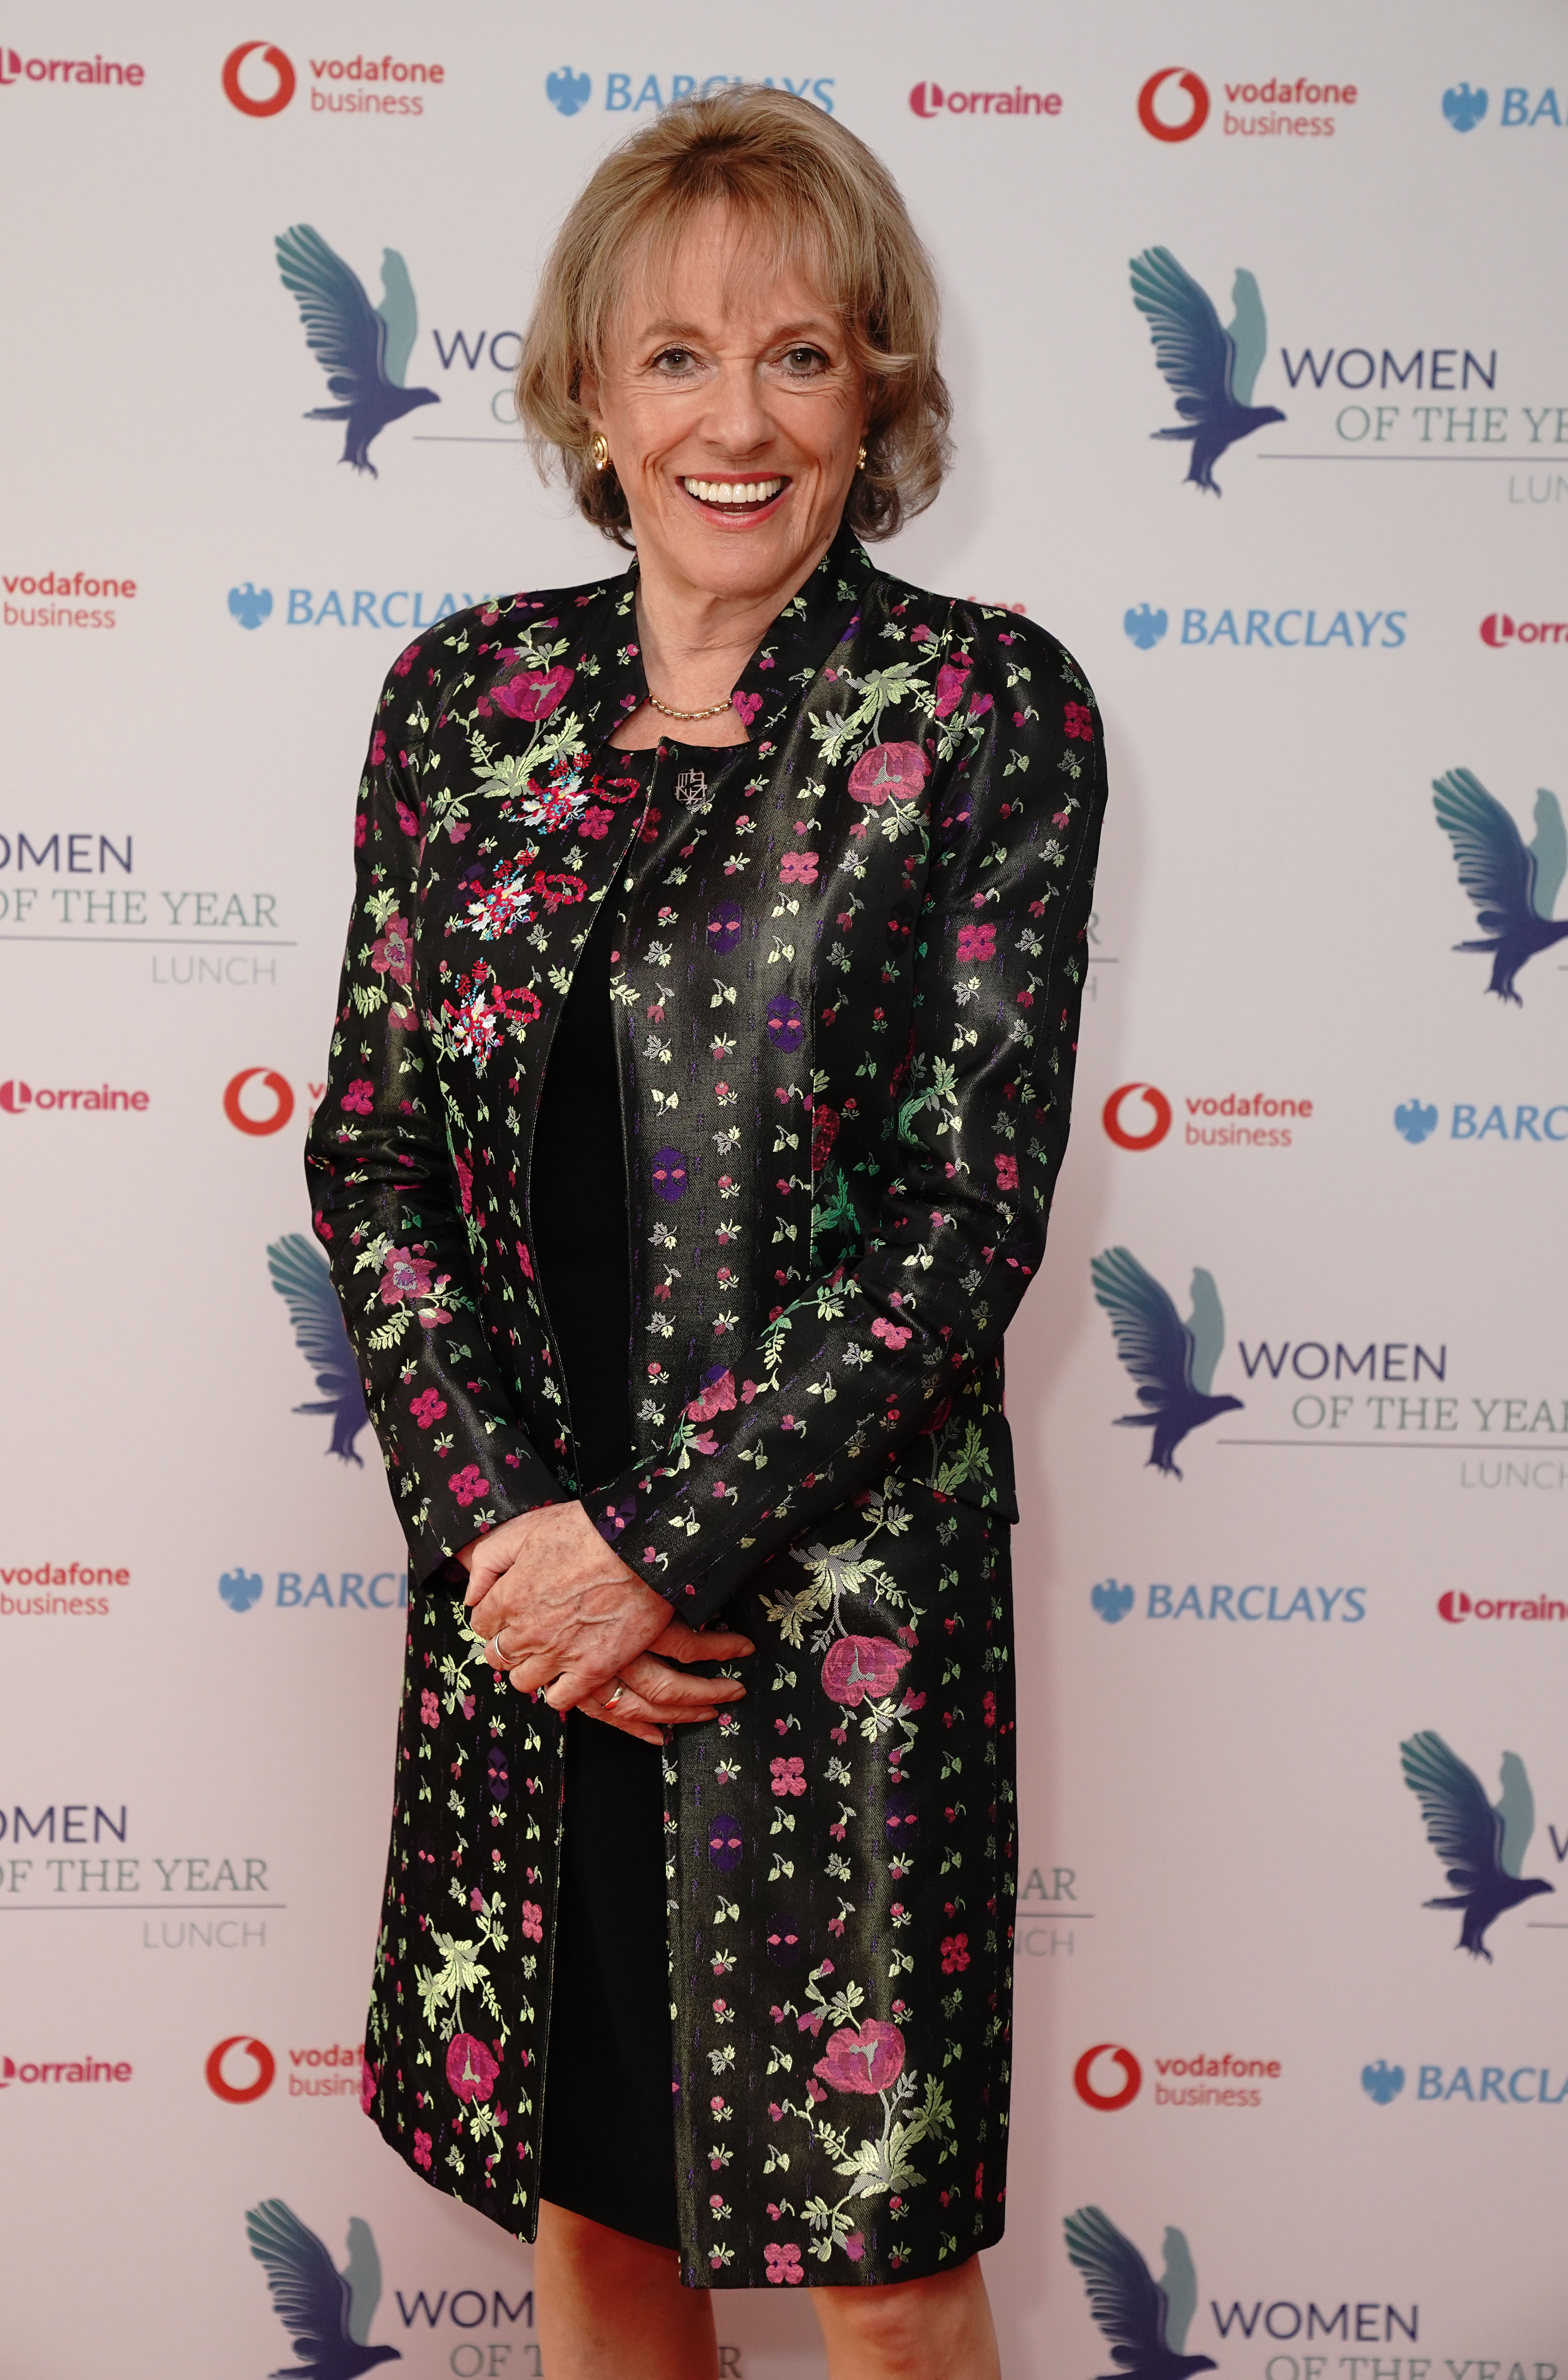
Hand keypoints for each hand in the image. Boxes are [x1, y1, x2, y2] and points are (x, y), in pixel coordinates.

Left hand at [459, 1503, 751, 1745]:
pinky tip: (569, 1669)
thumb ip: (488, 1559)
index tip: (511, 1609)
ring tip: (549, 1650)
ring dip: (530, 1667)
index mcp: (510, 1598)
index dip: (494, 1615)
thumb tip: (470, 1593)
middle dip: (507, 1642)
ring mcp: (560, 1654)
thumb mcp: (527, 1528)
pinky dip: (560, 1689)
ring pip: (522, 1681)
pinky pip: (559, 1699)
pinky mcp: (593, 1669)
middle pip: (497, 1655)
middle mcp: (529, 1632)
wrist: (643, 1546)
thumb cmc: (589, 1531)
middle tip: (529, 1629)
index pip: (480, 1624)